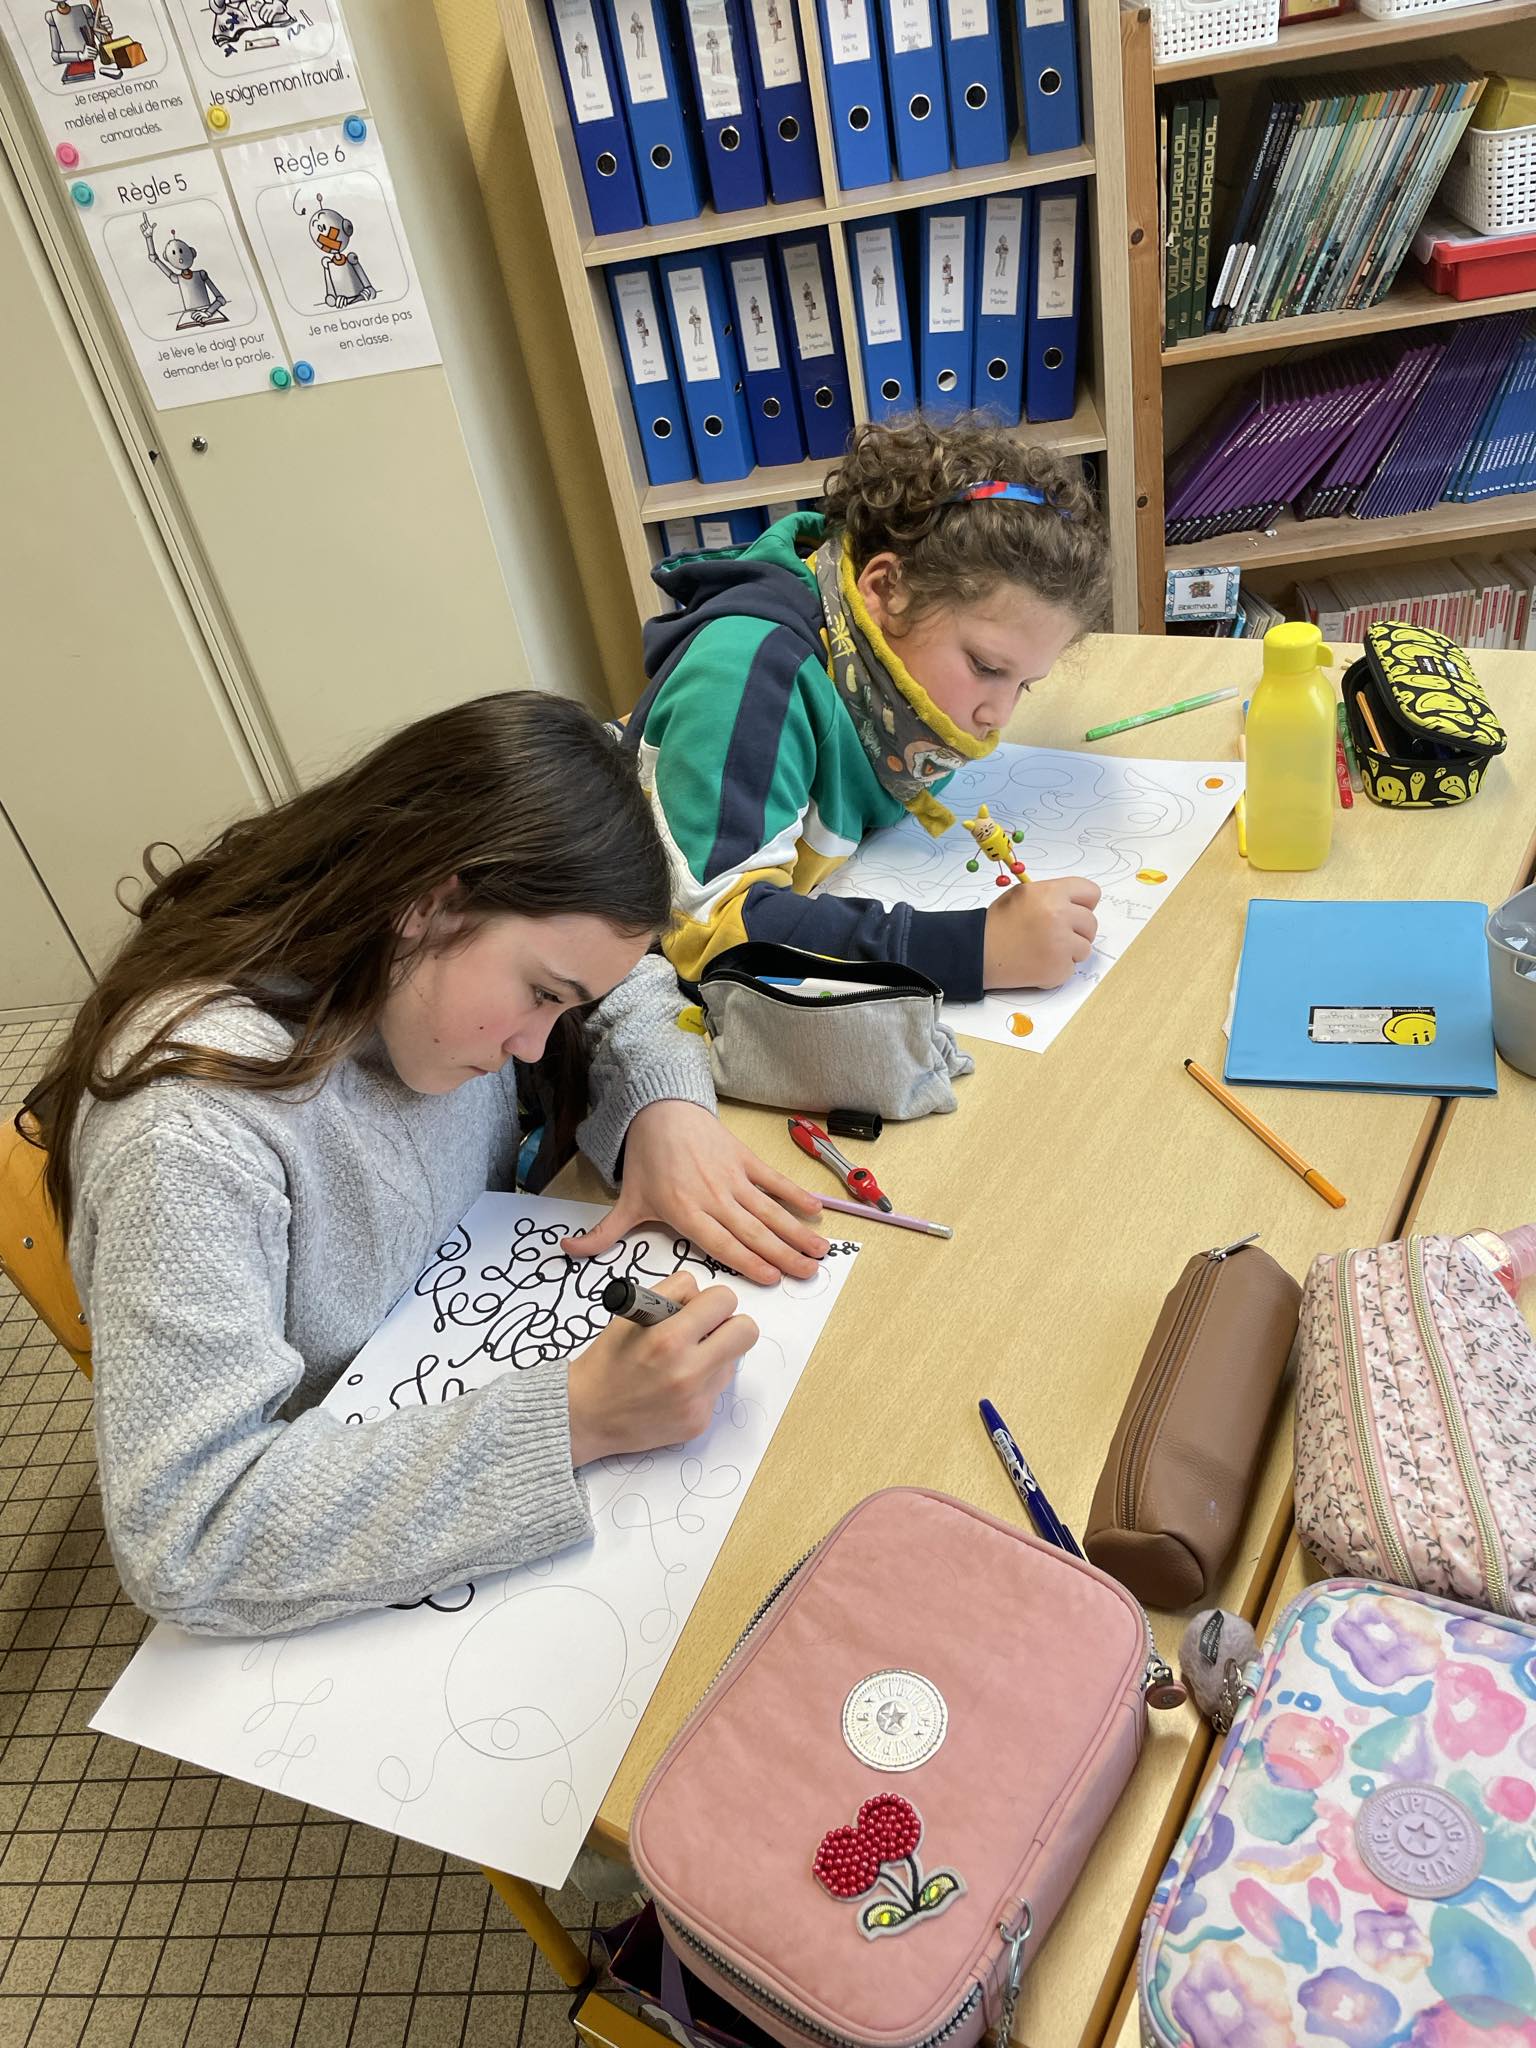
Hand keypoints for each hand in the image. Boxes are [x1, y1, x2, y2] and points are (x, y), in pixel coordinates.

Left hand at [561, 1099, 826, 1285]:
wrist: (660, 1110)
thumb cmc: (646, 1161)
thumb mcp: (626, 1201)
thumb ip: (602, 1235)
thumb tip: (567, 1254)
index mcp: (684, 1212)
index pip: (720, 1243)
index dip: (747, 1261)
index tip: (772, 1278)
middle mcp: (712, 1197)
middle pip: (751, 1231)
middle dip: (782, 1254)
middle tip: (807, 1274)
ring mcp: (731, 1177)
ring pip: (767, 1210)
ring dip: (795, 1231)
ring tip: (818, 1252)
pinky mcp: (744, 1159)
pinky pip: (772, 1180)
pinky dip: (794, 1194)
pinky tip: (814, 1211)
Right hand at [566, 1272, 757, 1465]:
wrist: (587, 1415)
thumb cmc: (607, 1360)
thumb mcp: (631, 1314)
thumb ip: (672, 1294)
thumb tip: (705, 1297)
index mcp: (668, 1339)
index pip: (725, 1300)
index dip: (713, 1300)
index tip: (701, 1308)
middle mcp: (688, 1373)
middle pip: (747, 1332)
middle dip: (729, 1325)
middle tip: (706, 1331)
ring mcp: (696, 1402)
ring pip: (733, 1361)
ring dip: (715, 1356)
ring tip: (680, 1362)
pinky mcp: (699, 1422)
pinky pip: (718, 1390)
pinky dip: (702, 1384)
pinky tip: (674, 1388)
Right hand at [983, 877, 1100, 990]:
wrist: (978, 953)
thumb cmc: (999, 924)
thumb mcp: (1024, 894)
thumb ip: (1053, 895)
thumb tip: (1079, 904)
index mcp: (1051, 893)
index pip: (1091, 893)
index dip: (1083, 904)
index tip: (1073, 912)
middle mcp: (1059, 916)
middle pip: (1091, 923)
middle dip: (1076, 930)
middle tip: (1053, 935)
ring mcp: (1061, 944)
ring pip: (1085, 948)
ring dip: (1069, 951)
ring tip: (1043, 949)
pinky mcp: (1058, 969)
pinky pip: (1072, 968)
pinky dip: (1058, 969)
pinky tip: (1038, 963)